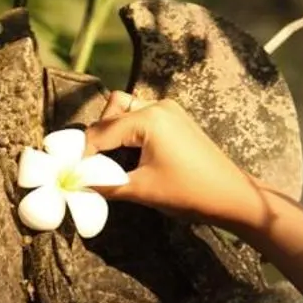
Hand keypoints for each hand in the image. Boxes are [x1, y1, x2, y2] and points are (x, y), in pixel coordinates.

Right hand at [82, 93, 273, 233]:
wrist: (232, 196)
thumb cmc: (190, 193)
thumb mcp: (142, 190)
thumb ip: (106, 184)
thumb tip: (77, 183)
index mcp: (149, 118)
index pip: (102, 131)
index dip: (84, 153)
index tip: (70, 171)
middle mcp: (158, 106)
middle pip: (112, 109)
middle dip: (99, 136)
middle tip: (92, 164)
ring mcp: (170, 111)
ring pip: (127, 110)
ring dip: (114, 132)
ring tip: (110, 162)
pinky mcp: (177, 120)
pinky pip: (143, 117)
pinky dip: (130, 132)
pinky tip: (130, 158)